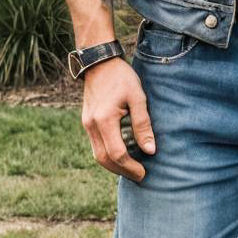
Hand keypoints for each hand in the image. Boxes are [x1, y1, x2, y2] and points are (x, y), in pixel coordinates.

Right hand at [80, 56, 155, 181]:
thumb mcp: (138, 97)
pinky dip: (108, 154)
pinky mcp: (87, 121)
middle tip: (139, 175)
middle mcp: (91, 125)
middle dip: (122, 171)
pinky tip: (121, 154)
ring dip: (113, 165)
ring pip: (97, 154)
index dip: (130, 166)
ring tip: (131, 168)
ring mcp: (87, 124)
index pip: (116, 153)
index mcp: (104, 119)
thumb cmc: (122, 77)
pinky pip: (96, 145)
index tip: (144, 172)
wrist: (100, 62)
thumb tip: (150, 150)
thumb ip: (143, 124)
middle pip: (104, 159)